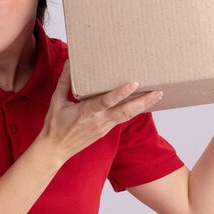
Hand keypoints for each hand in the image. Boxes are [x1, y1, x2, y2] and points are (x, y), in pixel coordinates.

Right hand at [37, 60, 162, 164]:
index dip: (121, 93)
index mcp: (86, 112)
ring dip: (143, 106)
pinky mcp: (105, 131)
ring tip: (157, 95)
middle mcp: (99, 120)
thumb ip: (65, 82)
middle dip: (143, 101)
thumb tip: (70, 63)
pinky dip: (134, 111)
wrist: (55, 150)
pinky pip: (122, 119)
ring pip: (127, 116)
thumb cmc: (54, 125)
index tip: (134, 83)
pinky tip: (143, 105)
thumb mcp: (56, 102)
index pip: (107, 101)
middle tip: (158, 91)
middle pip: (126, 111)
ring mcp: (104, 127)